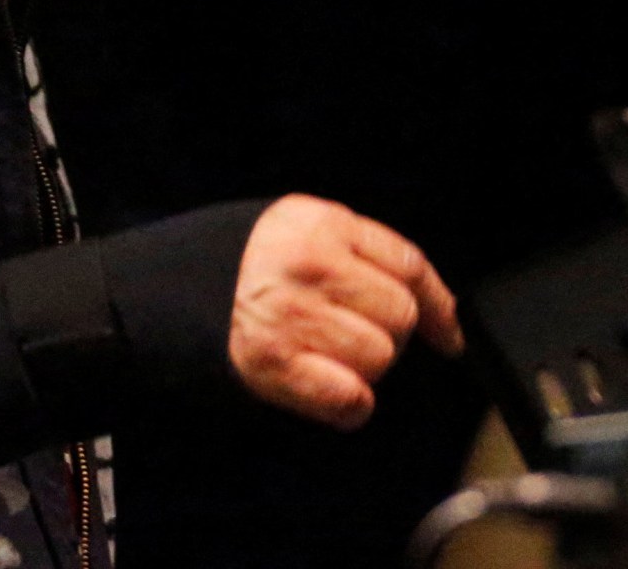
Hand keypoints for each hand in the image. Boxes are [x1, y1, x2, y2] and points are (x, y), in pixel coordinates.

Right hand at [229, 194, 463, 428]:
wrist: (179, 289)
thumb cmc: (253, 265)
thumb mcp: (307, 231)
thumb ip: (366, 254)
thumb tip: (441, 310)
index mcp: (323, 224)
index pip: (409, 265)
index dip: (439, 305)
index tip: (448, 333)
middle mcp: (310, 266)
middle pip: (401, 314)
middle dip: (387, 332)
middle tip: (349, 331)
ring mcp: (292, 314)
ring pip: (380, 356)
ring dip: (364, 366)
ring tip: (327, 353)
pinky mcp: (275, 361)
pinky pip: (350, 396)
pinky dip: (349, 404)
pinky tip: (329, 389)